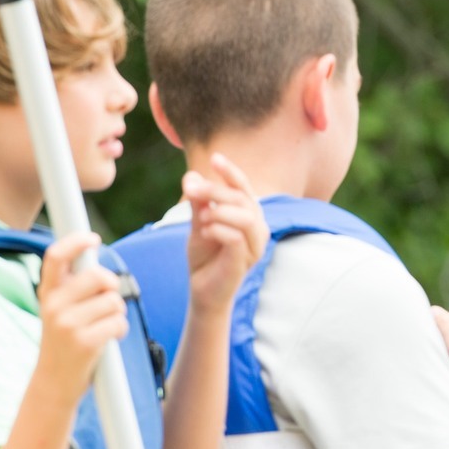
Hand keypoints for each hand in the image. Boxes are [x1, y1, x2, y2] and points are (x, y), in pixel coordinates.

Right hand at [34, 232, 127, 401]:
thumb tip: (95, 257)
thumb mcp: (58, 311)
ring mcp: (67, 324)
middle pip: (98, 276)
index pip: (55, 257)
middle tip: (107, 301)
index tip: (92, 239)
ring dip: (117, 313)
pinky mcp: (84, 342)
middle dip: (111, 286)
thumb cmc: (64, 342)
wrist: (53, 384)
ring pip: (113, 301)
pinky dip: (120, 330)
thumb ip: (73, 287)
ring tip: (102, 326)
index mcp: (47, 294)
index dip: (75, 242)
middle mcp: (53, 306)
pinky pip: (118, 322)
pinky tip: (108, 339)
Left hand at [183, 153, 266, 313]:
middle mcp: (258, 227)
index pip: (243, 188)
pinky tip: (204, 232)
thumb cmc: (205, 256)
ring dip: (218, 211)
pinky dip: (217, 229)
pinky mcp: (246, 260)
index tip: (214, 158)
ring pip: (245, 216)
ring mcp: (255, 245)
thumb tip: (190, 176)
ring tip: (201, 219)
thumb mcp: (198, 223)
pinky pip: (236, 237)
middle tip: (191, 190)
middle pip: (242, 198)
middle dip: (215, 191)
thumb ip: (198, 203)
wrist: (202, 290)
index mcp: (249, 214)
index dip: (231, 172)